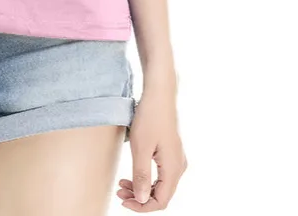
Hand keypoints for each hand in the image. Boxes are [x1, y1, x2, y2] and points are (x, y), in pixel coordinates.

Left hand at [117, 80, 187, 209]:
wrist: (159, 93)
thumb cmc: (150, 117)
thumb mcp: (141, 148)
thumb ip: (142, 176)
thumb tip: (142, 201)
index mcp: (174, 168)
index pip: (161, 201)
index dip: (142, 206)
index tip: (123, 201)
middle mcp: (179, 166)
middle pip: (161, 194)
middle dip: (140, 197)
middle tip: (119, 192)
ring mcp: (176, 158)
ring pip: (161, 184)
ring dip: (142, 188)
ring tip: (122, 184)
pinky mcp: (171, 151)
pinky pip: (161, 173)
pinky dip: (146, 177)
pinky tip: (133, 173)